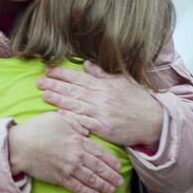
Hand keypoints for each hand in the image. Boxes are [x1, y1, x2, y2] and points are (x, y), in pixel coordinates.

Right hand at [8, 112, 122, 192]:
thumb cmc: (38, 129)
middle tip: (120, 182)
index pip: (100, 152)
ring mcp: (68, 168)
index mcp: (77, 140)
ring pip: (91, 179)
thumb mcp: (58, 118)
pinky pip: (77, 187)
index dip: (111, 161)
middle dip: (111, 176)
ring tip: (112, 190)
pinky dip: (88, 192)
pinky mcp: (59, 178)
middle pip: (98, 167)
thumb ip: (75, 123)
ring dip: (103, 186)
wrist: (20, 145)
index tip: (118, 166)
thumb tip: (86, 131)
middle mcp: (76, 156)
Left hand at [37, 61, 162, 148]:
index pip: (79, 77)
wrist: (153, 120)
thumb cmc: (137, 100)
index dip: (62, 73)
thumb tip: (87, 64)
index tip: (48, 70)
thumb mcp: (122, 81)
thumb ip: (103, 74)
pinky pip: (83, 122)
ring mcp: (101, 112)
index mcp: (104, 85)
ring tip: (43, 95)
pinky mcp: (103, 127)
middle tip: (39, 82)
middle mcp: (100, 97)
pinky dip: (71, 118)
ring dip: (58, 100)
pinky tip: (59, 114)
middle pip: (73, 90)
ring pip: (75, 105)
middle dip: (54, 85)